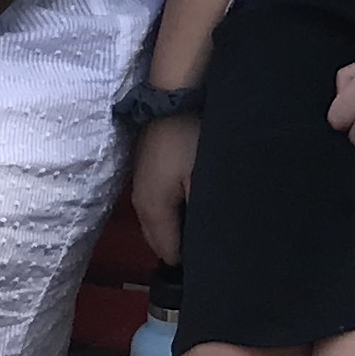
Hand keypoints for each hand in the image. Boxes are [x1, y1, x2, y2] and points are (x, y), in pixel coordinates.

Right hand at [130, 112, 201, 264]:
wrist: (174, 94)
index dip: (190, 260)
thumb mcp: (202, 181)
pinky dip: (175, 209)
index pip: (168, 253)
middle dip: (182, 246)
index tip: (213, 257)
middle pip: (161, 239)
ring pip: (160, 220)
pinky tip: (195, 201)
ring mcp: (142, 183)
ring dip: (178, 226)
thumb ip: (202, 216)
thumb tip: (206, 247)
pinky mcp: (148, 169)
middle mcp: (141, 202)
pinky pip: (161, 202)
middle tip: (212, 243)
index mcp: (151, 210)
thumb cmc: (190, 139)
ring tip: (206, 223)